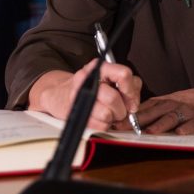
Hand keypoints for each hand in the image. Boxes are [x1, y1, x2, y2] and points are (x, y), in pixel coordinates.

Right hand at [28, 60, 142, 129]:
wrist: (60, 95)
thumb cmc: (91, 88)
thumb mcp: (111, 79)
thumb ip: (128, 85)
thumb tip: (134, 104)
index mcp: (100, 67)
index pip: (124, 74)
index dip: (131, 92)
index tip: (132, 101)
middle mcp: (88, 77)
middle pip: (114, 98)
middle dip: (121, 110)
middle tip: (119, 110)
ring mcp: (79, 95)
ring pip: (107, 114)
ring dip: (112, 118)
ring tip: (107, 113)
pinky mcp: (75, 112)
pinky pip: (99, 125)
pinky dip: (103, 125)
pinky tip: (98, 118)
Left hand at [127, 89, 193, 134]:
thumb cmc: (180, 105)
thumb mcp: (163, 105)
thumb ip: (147, 112)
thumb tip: (124, 122)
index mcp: (160, 103)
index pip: (142, 109)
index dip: (129, 117)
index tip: (116, 124)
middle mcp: (171, 106)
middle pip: (153, 112)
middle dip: (139, 120)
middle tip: (126, 129)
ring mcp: (185, 111)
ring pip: (171, 117)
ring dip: (160, 124)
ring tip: (150, 132)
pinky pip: (192, 123)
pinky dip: (186, 128)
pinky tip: (179, 133)